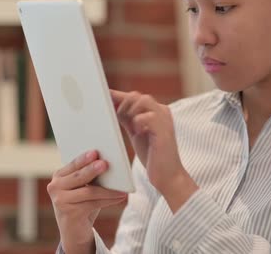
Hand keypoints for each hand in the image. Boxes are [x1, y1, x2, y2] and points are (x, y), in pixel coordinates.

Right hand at [47, 150, 127, 252]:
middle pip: (78, 176)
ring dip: (108, 190)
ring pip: (88, 192)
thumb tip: (107, 165)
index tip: (95, 152)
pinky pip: (93, 204)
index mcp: (59, 176)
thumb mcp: (83, 187)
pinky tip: (119, 197)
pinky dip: (108, 200)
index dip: (84, 158)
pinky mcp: (69, 213)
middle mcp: (55, 187)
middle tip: (105, 164)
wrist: (73, 229)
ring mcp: (60, 201)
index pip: (73, 164)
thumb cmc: (81, 202)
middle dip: (93, 170)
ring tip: (121, 188)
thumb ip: (89, 176)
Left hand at [110, 90, 197, 211]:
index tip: (103, 95)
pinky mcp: (164, 130)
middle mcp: (162, 112)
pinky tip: (138, 131)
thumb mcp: (137, 133)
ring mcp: (164, 120)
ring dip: (130, 110)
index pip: (134, 97)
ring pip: (144, 100)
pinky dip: (138, 121)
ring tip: (126, 123)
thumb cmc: (152, 155)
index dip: (118, 95)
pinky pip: (148, 116)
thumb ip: (128, 119)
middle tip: (113, 115)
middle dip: (122, 103)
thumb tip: (113, 105)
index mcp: (155, 111)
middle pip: (137, 95)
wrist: (167, 176)